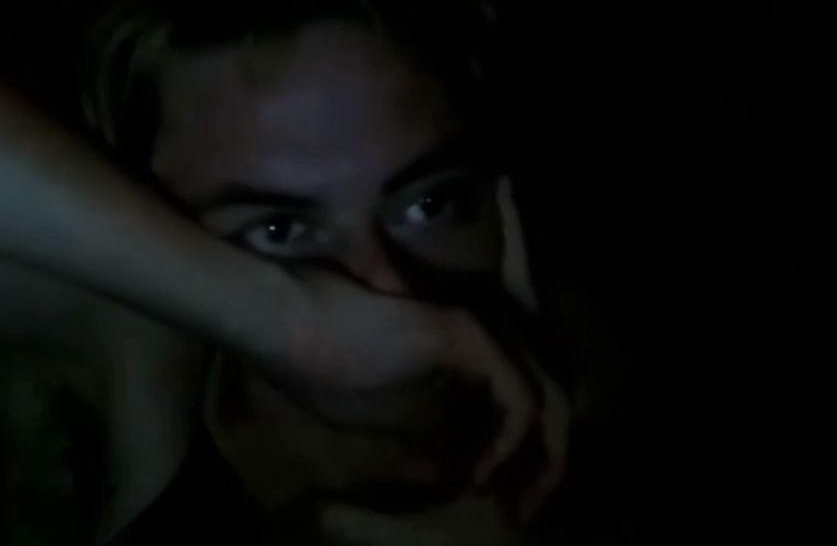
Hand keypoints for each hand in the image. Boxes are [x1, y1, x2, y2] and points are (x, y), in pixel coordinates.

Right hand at [261, 266, 536, 488]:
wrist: (291, 326)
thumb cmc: (317, 368)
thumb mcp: (366, 425)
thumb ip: (408, 448)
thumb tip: (442, 479)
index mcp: (457, 360)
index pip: (515, 406)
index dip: (519, 457)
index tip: (493, 499)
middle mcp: (478, 342)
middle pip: (545, 403)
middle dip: (545, 463)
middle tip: (524, 511)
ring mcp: (476, 335)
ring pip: (545, 399)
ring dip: (541, 458)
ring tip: (513, 502)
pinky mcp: (467, 338)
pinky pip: (518, 397)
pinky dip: (510, 442)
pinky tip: (482, 474)